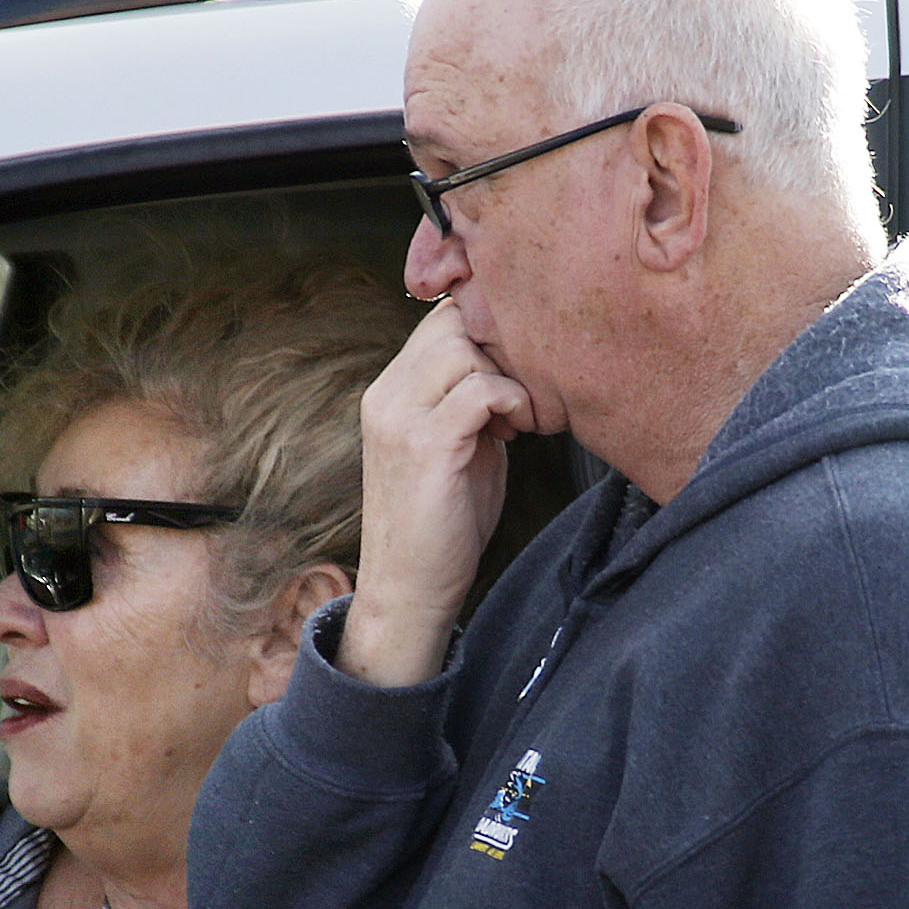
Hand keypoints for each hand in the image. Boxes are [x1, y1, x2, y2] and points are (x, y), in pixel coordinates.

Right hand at [340, 301, 529, 686]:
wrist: (409, 590)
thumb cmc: (441, 524)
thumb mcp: (455, 446)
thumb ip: (471, 401)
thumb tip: (515, 363)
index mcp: (389, 392)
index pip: (438, 319)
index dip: (486, 332)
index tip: (515, 375)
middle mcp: (386, 396)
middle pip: (452, 322)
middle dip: (501, 349)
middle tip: (523, 397)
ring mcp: (400, 418)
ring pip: (464, 347)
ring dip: (507, 376)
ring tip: (519, 419)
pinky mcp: (425, 445)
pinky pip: (480, 390)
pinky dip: (512, 402)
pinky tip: (518, 433)